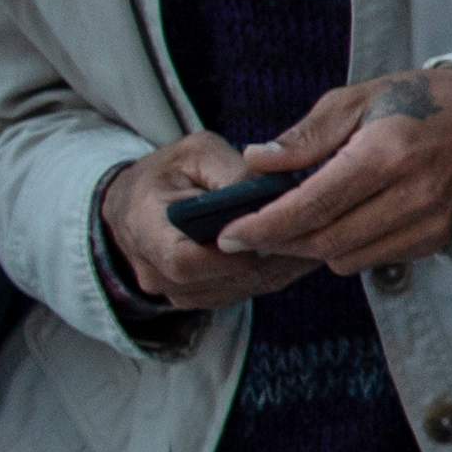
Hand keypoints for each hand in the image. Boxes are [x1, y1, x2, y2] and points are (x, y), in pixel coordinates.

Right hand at [100, 136, 312, 313]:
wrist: (140, 201)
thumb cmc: (170, 172)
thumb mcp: (197, 154)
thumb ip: (230, 170)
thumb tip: (271, 190)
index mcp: (144, 229)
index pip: (184, 261)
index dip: (231, 253)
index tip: (268, 233)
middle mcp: (154, 271)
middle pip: (221, 280)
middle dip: (268, 257)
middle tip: (310, 234)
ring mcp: (175, 291)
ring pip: (238, 289)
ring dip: (278, 268)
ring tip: (311, 240)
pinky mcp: (198, 297)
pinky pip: (241, 293)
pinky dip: (273, 274)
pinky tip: (298, 252)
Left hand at [227, 65, 451, 273]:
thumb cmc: (416, 102)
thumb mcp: (356, 100)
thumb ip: (304, 136)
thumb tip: (255, 163)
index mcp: (385, 153)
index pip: (312, 205)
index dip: (265, 225)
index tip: (230, 234)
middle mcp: (412, 194)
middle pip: (324, 240)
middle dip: (277, 242)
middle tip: (247, 235)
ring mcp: (428, 222)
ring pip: (346, 258)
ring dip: (310, 248)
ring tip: (292, 225)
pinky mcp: (436, 239)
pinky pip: (372, 259)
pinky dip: (345, 248)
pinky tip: (337, 224)